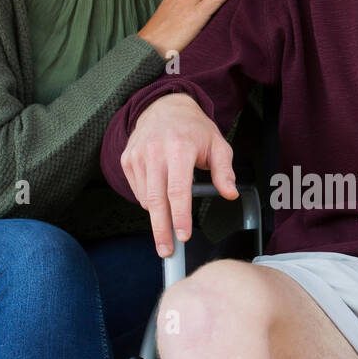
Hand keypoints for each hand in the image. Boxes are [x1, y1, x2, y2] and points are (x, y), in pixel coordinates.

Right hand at [120, 93, 238, 254]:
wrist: (164, 107)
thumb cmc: (193, 129)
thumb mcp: (218, 144)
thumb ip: (224, 170)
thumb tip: (230, 194)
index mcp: (179, 148)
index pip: (178, 190)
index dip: (180, 216)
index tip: (183, 236)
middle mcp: (155, 151)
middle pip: (156, 200)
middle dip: (161, 230)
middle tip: (167, 251)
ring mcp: (138, 156)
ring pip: (146, 198)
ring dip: (157, 218)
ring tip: (167, 231)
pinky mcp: (127, 160)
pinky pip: (138, 191)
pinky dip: (149, 202)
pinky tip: (160, 200)